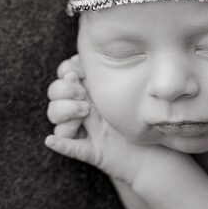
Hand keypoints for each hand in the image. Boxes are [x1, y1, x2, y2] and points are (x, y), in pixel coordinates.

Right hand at [45, 55, 154, 184]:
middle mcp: (81, 112)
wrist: (156, 149)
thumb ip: (112, 74)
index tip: (77, 69)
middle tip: (82, 93)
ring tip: (84, 112)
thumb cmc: (142, 116)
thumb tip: (97, 56)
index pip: (64, 77)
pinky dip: (61, 144)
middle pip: (55, 95)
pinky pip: (71, 148)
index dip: (65, 71)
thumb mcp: (125, 90)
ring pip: (57, 120)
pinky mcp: (91, 152)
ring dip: (65, 112)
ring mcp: (84, 132)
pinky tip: (51, 140)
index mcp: (89, 93)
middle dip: (64, 90)